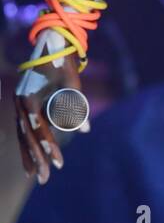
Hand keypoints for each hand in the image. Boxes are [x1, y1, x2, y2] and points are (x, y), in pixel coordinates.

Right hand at [14, 55, 82, 184]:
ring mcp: (19, 103)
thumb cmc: (63, 62)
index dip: (49, 147)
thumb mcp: (72, 83)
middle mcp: (20, 102)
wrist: (51, 42)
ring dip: (29, 155)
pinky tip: (32, 158)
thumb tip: (84, 130)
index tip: (59, 164)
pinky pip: (25, 128)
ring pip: (23, 135)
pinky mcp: (24, 104)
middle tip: (45, 180)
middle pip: (28, 136)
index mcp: (29, 97)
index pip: (39, 129)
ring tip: (34, 176)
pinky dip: (28, 143)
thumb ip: (77, 106)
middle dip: (37, 158)